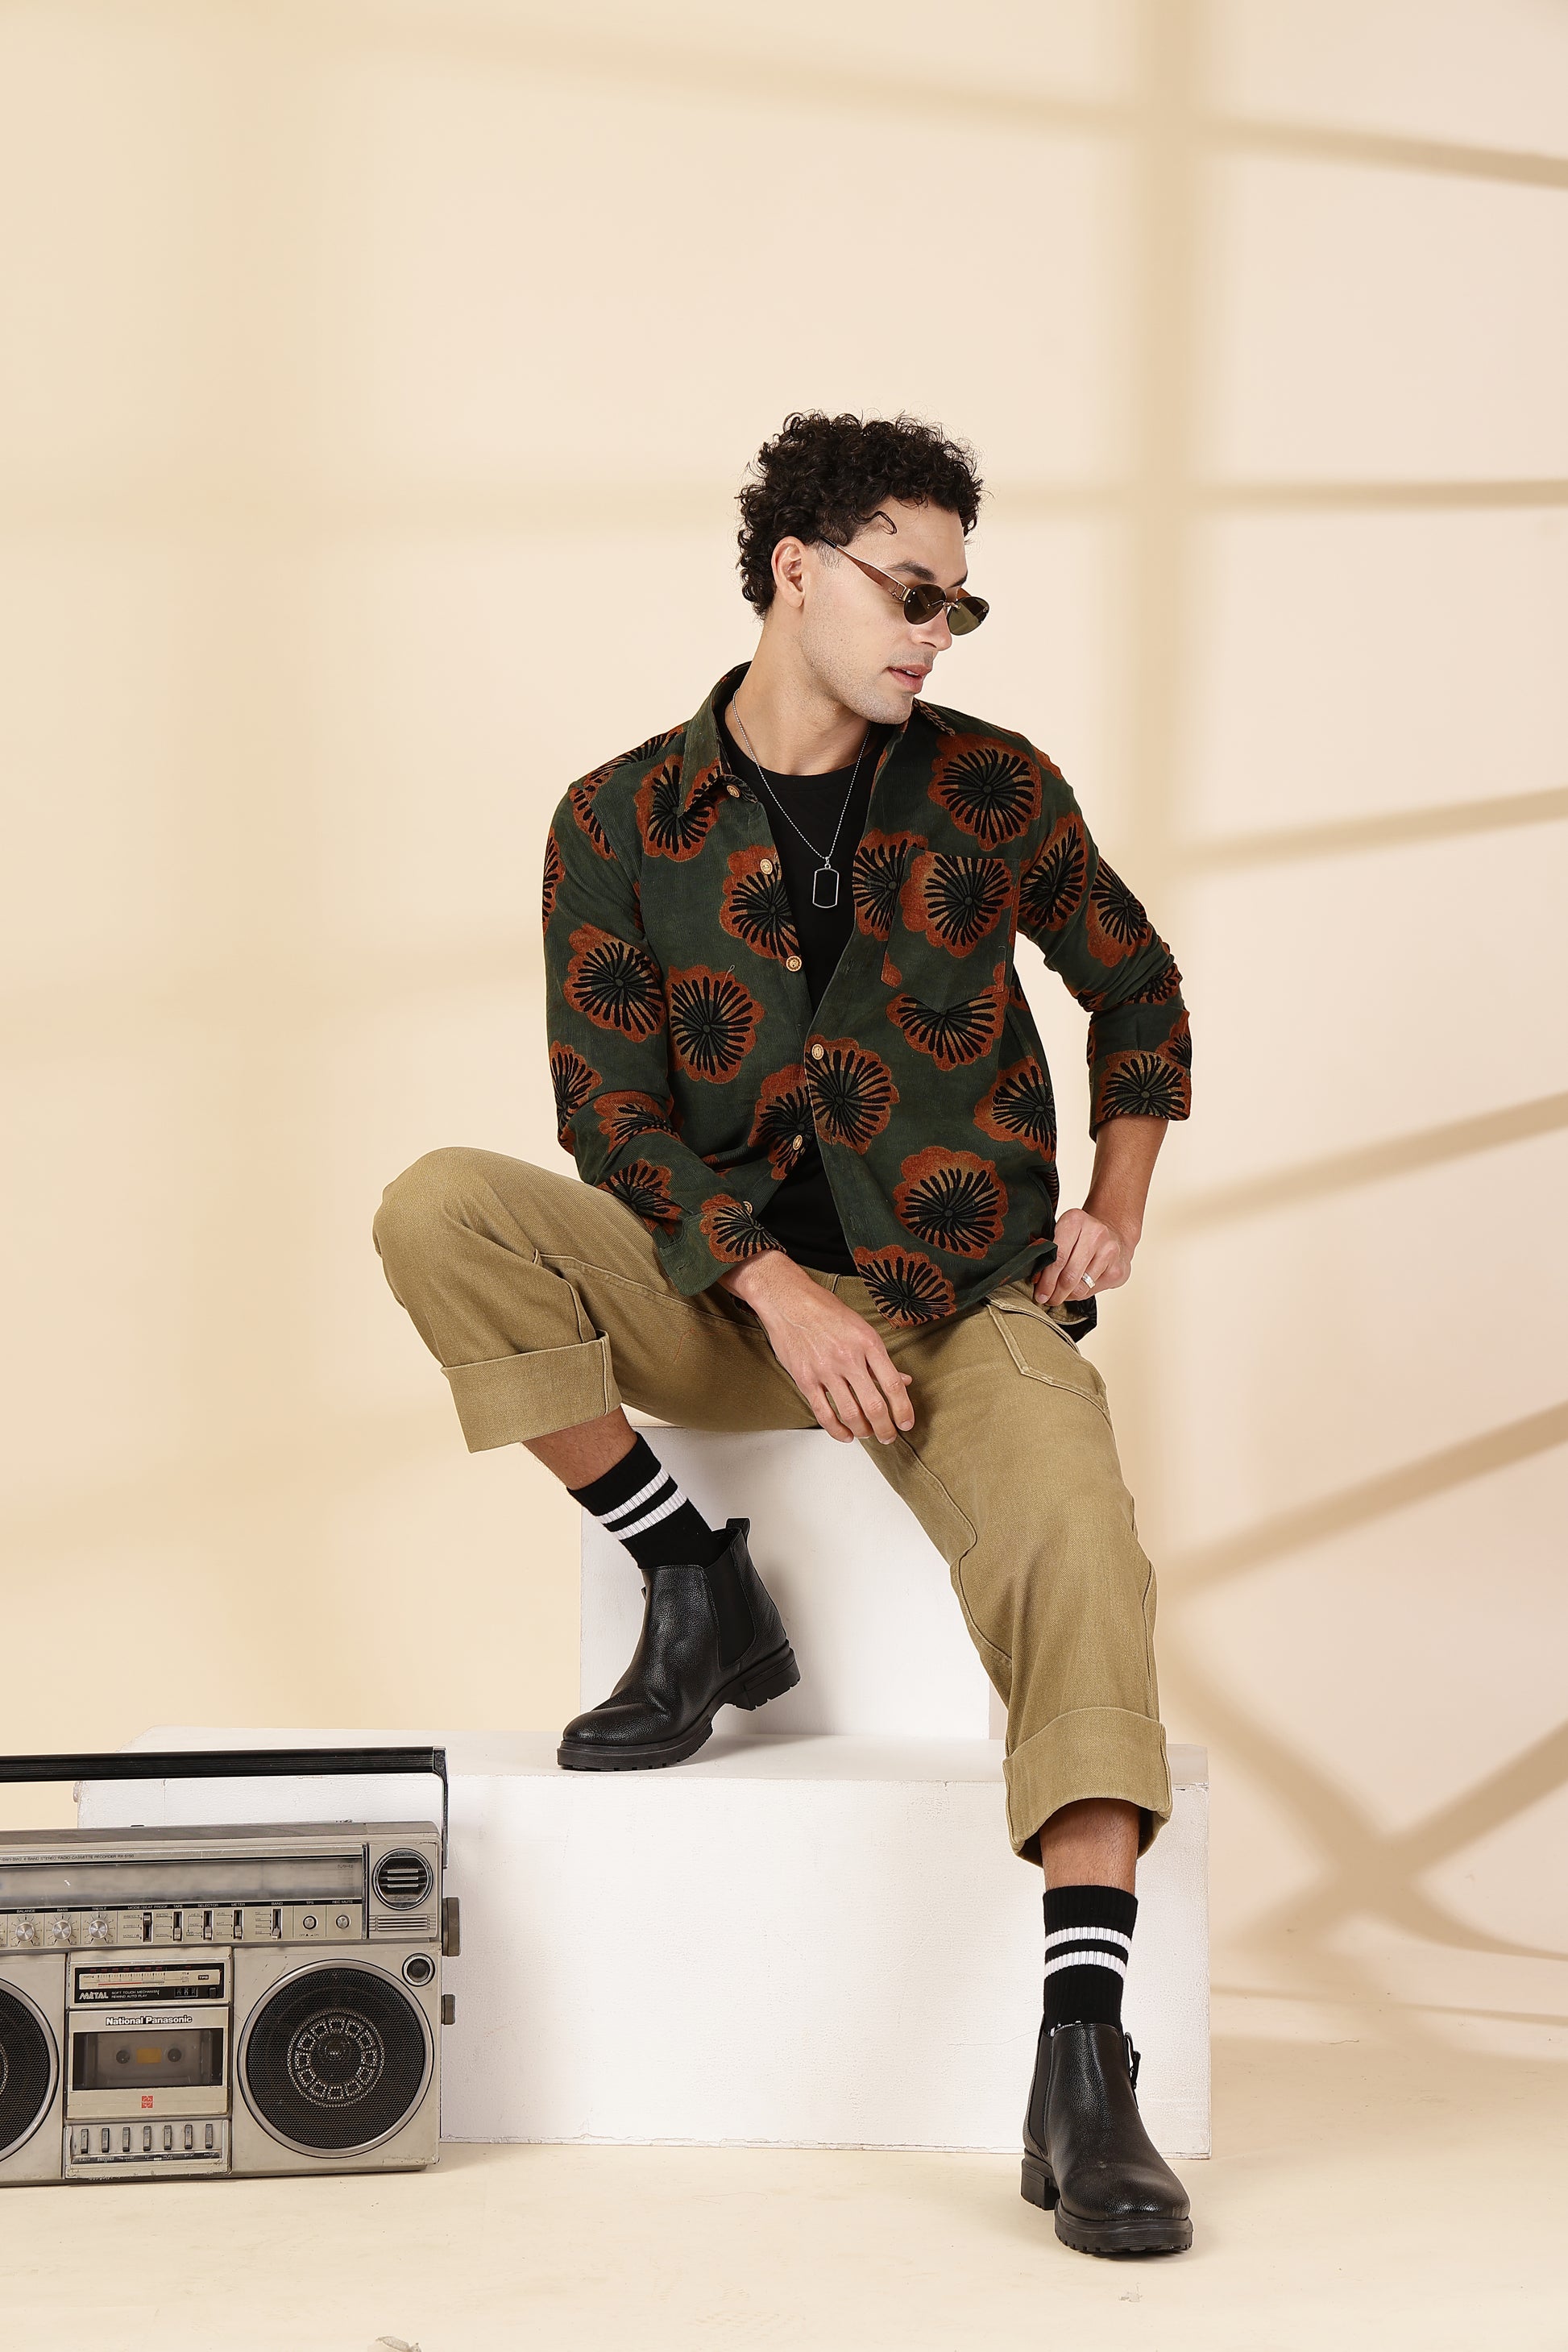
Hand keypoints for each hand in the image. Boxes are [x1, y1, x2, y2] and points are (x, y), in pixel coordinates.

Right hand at [720, 1252, 914, 1443]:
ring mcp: (825, 1369)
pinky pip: (823, 1413)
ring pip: (850, 1413)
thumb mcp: (861, 1328)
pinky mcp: (805, 1379)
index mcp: (867, 1343)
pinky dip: (837, 1430)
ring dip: (864, 1431)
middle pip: (874, 1405)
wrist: (789, 1301)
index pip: (892, 1384)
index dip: (903, 1409)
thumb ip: (881, 1358)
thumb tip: (903, 1381)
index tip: (906, 1423)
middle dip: (885, 1429)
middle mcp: (848, 1357)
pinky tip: (846, 1435)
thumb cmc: (826, 1311)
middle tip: (889, 1437)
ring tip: (868, 1434)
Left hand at [1033, 1206, 1134, 1310]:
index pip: (1057, 1257)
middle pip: (1069, 1275)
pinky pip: (1092, 1291)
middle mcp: (1095, 1234)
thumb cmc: (1082, 1234)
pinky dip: (1080, 1294)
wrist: (1114, 1232)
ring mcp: (1110, 1252)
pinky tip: (1076, 1289)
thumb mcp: (1063, 1231)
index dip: (1046, 1280)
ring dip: (1066, 1296)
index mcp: (1075, 1220)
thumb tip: (1035, 1279)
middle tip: (1046, 1299)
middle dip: (1055, 1293)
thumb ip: (1049, 1250)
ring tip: (1059, 1296)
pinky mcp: (1118, 1270)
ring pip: (1081, 1287)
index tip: (1039, 1293)